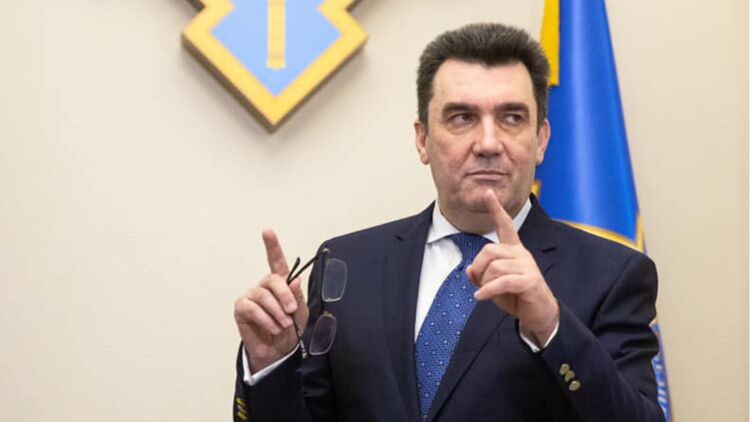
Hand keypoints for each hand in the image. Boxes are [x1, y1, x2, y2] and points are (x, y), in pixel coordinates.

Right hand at [233, 229, 309, 371]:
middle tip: (292, 312)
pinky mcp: (241, 309)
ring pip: (263, 296)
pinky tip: (272, 328)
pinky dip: (265, 319)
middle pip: (272, 279)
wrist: (278, 351)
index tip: (267, 231)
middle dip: (285, 295)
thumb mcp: (300, 313)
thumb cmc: (290, 329)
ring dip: (277, 312)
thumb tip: (294, 280)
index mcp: (280, 283)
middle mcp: (264, 286)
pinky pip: (252, 308)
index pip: (276, 261)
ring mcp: (251, 296)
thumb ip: (298, 296)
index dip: (272, 245)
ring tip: (283, 325)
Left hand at [466, 190, 558, 346]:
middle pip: (489, 250)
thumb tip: (468, 268)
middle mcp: (521, 254)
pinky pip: (502, 281)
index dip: (496, 209)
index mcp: (514, 250)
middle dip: (478, 267)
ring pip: (495, 266)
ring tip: (485, 292)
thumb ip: (481, 275)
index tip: (488, 193)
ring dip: (484, 282)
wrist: (540, 314)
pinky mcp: (530, 281)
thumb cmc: (516, 297)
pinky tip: (480, 297)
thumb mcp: (494, 285)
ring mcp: (527, 266)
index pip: (505, 225)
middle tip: (478, 282)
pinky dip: (488, 290)